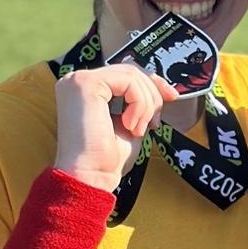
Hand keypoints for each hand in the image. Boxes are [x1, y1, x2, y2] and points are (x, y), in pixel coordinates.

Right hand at [53, 64, 176, 192]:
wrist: (91, 177)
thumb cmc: (108, 157)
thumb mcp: (130, 120)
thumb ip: (137, 100)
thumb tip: (161, 86)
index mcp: (85, 89)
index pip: (124, 73)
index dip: (151, 82)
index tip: (171, 98)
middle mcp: (76, 80)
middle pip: (130, 71)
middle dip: (153, 93)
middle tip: (156, 121)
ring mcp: (78, 80)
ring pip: (132, 76)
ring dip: (146, 105)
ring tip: (138, 130)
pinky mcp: (85, 84)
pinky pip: (128, 82)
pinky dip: (139, 104)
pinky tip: (130, 126)